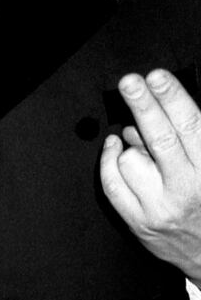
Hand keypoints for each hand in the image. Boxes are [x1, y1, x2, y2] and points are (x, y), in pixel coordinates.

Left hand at [100, 69, 200, 285]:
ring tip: (146, 155)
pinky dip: (108, 160)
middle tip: (130, 82)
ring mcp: (160, 208)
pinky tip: (114, 149)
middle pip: (160, 139)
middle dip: (143, 106)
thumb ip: (185, 139)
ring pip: (130, 159)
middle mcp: (186, 190)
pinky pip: (111, 182)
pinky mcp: (138, 222)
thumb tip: (151, 113)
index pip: (190, 128)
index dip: (172, 99)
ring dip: (131, 148)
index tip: (157, 77)